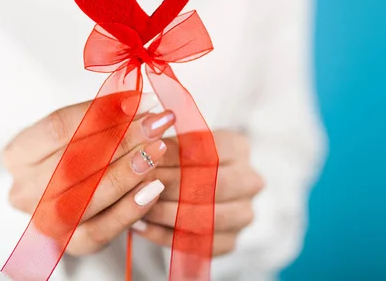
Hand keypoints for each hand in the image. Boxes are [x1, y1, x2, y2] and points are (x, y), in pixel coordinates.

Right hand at [2, 93, 175, 255]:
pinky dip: (130, 208)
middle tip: (156, 124)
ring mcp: (42, 221)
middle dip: (121, 141)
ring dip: (128, 173)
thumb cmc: (77, 152)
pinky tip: (154, 187)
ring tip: (158, 150)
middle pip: (73, 163)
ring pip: (85, 199)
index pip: (57, 128)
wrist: (73, 193)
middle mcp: (23, 191)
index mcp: (17, 154)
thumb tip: (138, 102)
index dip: (101, 113)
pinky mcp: (68, 245)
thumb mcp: (80, 129)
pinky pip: (100, 231)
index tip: (140, 101)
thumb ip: (102, 116)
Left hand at [133, 130, 264, 255]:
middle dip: (171, 186)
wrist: (194, 184)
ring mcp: (243, 214)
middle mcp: (249, 181)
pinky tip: (140, 224)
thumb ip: (164, 144)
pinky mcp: (230, 241)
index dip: (173, 157)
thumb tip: (143, 146)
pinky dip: (163, 235)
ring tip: (135, 205)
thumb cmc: (181, 159)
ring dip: (165, 212)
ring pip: (205, 218)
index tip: (144, 158)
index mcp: (239, 148)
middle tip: (139, 184)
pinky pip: (196, 243)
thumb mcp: (175, 142)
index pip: (209, 151)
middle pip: (212, 186)